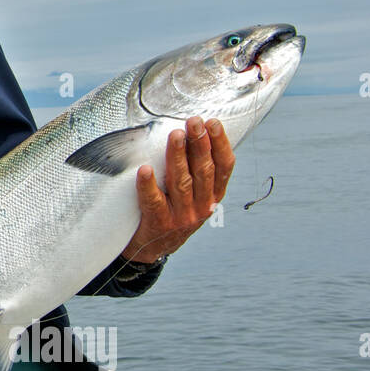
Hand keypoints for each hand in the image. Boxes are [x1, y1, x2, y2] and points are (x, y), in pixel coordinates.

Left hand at [122, 116, 233, 262]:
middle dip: (199, 144)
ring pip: (182, 183)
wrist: (151, 248)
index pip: (224, 167)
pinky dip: (149, 185)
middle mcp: (202, 207)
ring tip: (175, 135)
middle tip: (194, 121)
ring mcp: (181, 216)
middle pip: (203, 171)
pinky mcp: (159, 223)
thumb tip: (189, 132)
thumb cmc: (170, 211)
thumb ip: (194, 171)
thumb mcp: (191, 195)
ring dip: (178, 157)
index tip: (213, 123)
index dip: (220, 144)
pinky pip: (153, 201)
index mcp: (213, 196)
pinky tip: (145, 169)